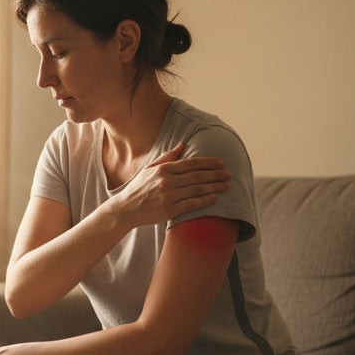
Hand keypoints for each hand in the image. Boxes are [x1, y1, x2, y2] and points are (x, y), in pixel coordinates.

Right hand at [105, 143, 229, 228]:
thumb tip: (183, 145)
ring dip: (214, 187)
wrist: (126, 208)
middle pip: (197, 176)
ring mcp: (168, 196)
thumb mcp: (150, 168)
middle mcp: (167, 181)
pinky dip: (205, 200)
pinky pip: (191, 204)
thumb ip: (167, 157)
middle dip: (216, 174)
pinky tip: (214, 197)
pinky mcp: (169, 210)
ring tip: (226, 185)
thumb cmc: (139, 187)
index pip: (191, 163)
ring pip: (197, 190)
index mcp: (163, 169)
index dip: (208, 162)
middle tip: (229, 174)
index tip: (221, 162)